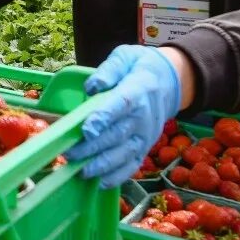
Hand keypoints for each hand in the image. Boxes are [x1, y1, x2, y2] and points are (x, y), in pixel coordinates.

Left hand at [69, 47, 183, 187]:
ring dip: (102, 165)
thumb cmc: (139, 68)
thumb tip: (91, 87)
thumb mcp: (125, 57)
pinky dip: (117, 176)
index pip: (120, 105)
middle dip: (92, 147)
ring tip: (80, 170)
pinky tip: (100, 182)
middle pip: (117, 134)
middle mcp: (143, 116)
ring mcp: (146, 135)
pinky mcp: (145, 147)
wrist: (170, 82)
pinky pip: (132, 165)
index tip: (87, 130)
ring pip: (124, 154)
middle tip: (69, 153)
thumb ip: (108, 70)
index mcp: (137, 90)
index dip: (103, 118)